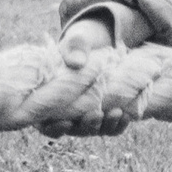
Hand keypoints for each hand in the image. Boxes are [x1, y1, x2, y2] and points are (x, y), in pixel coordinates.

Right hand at [42, 10, 148, 136]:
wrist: (102, 46)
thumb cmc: (80, 45)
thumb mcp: (77, 42)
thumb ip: (74, 49)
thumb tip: (76, 62)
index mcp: (49, 100)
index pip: (45, 124)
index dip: (54, 128)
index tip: (66, 122)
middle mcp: (66, 112)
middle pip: (73, 130)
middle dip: (86, 126)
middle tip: (96, 114)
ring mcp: (86, 115)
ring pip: (93, 130)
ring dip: (105, 126)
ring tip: (116, 112)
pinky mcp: (104, 113)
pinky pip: (111, 127)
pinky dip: (118, 124)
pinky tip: (126, 115)